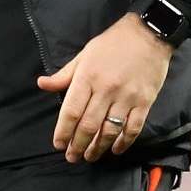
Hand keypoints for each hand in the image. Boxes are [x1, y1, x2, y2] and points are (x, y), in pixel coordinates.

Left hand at [38, 13, 171, 162]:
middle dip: (78, 145)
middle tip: (72, 157)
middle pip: (88, 125)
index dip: (63, 132)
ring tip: (90, 157)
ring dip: (98, 147)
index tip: (59, 144)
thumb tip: (42, 84)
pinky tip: (115, 149)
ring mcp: (127, 97)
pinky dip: (124, 142)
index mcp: (87, 78)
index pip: (71, 112)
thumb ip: (64, 75)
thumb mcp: (84, 55)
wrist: (149, 33)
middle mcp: (106, 90)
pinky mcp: (145, 101)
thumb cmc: (112, 43)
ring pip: (109, 130)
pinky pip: (133, 127)